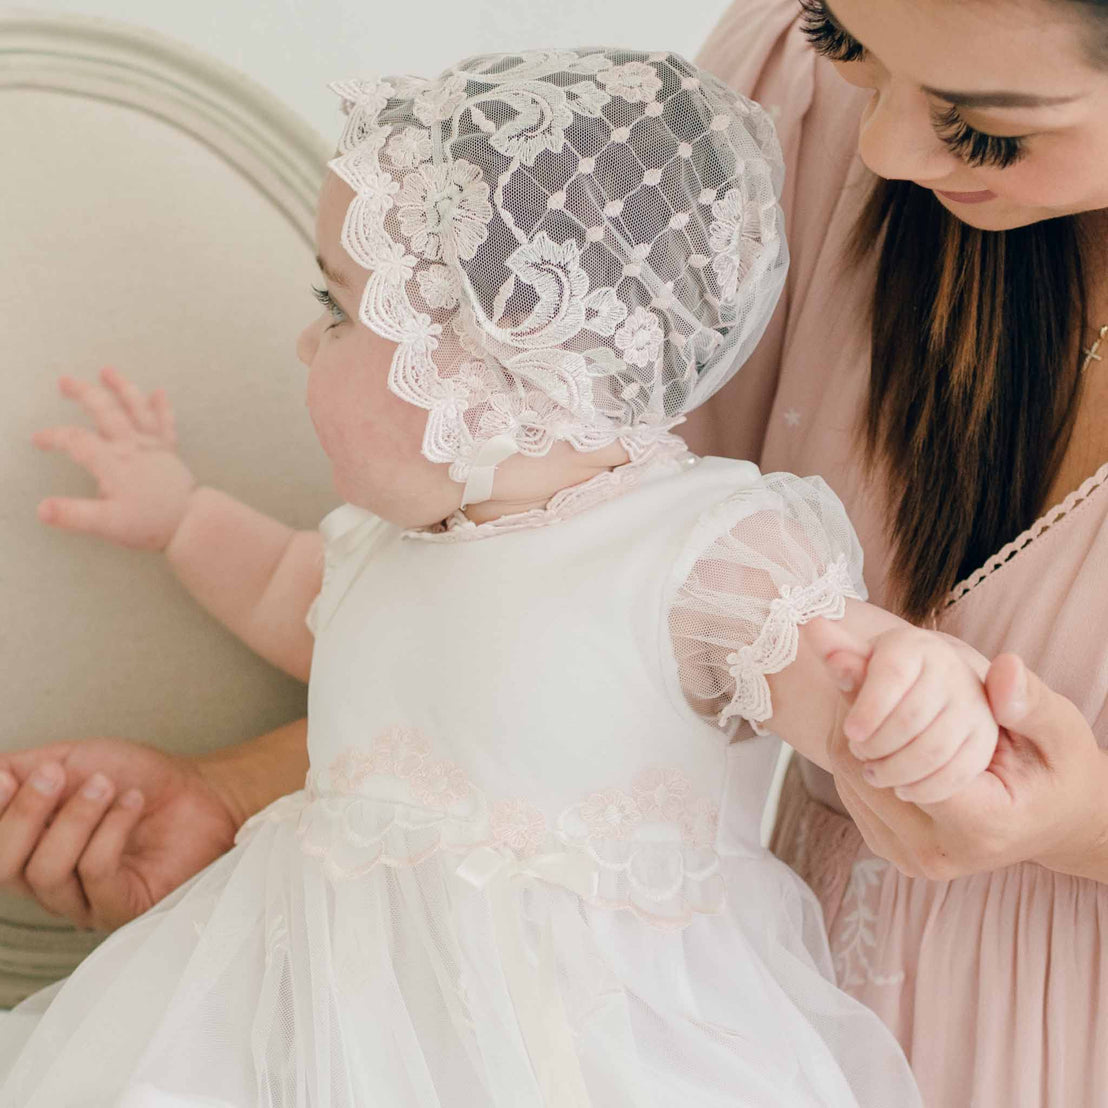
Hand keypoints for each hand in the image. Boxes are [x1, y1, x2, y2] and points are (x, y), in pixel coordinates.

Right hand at [0, 738, 238, 930]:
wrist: (200, 790)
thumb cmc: (139, 779)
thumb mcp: (72, 760)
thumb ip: (21, 768)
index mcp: (31, 848)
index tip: (7, 777)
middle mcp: (50, 881)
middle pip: (5, 868)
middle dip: (25, 815)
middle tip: (55, 775)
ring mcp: (85, 900)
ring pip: (48, 871)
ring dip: (78, 818)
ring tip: (107, 785)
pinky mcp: (122, 907)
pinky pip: (96, 875)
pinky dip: (111, 830)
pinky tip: (131, 803)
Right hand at [33, 367, 196, 550]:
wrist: (191, 523)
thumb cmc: (150, 524)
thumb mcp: (105, 524)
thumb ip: (72, 515)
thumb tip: (42, 509)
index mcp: (113, 462)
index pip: (76, 441)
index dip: (54, 437)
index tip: (38, 440)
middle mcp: (132, 447)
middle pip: (105, 411)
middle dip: (83, 393)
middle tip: (64, 381)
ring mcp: (153, 446)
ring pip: (136, 408)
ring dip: (121, 387)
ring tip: (107, 370)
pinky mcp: (169, 451)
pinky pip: (165, 423)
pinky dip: (161, 407)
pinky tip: (158, 392)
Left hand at [811, 641, 1107, 882]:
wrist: (1055, 823)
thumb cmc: (1058, 772)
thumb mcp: (1059, 732)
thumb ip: (1029, 703)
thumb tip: (1005, 668)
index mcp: (981, 826)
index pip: (901, 760)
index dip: (876, 709)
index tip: (857, 661)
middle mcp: (937, 853)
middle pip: (863, 773)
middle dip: (854, 716)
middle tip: (847, 662)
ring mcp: (909, 858)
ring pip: (850, 783)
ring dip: (847, 733)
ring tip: (857, 689)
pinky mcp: (890, 851)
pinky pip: (852, 795)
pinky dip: (851, 754)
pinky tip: (867, 722)